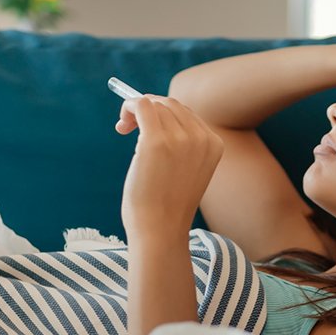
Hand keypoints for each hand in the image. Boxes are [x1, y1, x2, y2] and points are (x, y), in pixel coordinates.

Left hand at [115, 95, 223, 235]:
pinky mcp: (155, 141)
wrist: (160, 230)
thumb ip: (182, 145)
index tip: (145, 127)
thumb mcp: (187, 171)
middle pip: (170, 104)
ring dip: (135, 111)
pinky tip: (121, 125)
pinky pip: (141, 105)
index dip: (163, 113)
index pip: (186, 113)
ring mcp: (180, 139)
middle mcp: (201, 138)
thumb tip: (153, 111)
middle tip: (130, 127)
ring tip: (124, 129)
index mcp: (214, 145)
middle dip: (149, 108)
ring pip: (155, 104)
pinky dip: (128, 107)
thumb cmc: (167, 205)